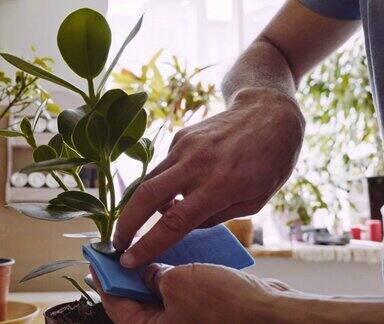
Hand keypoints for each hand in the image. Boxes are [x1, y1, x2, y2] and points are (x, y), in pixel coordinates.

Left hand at [91, 263, 292, 323]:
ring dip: (152, 271)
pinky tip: (173, 252)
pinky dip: (174, 273)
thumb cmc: (222, 302)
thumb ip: (151, 275)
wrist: (270, 311)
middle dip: (128, 274)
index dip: (105, 281)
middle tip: (119, 249)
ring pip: (159, 294)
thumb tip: (141, 269)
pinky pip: (180, 291)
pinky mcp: (202, 311)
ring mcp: (186, 320)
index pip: (117, 307)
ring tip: (144, 246)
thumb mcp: (176, 282)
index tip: (96, 260)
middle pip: (136, 301)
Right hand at [114, 88, 304, 267]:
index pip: (174, 222)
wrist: (269, 113)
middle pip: (145, 197)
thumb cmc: (270, 162)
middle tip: (117, 244)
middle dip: (125, 225)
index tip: (129, 260)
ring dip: (140, 206)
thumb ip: (215, 216)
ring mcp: (184, 147)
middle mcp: (196, 164)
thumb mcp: (254, 201)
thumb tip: (181, 224)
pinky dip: (164, 184)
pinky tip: (182, 185)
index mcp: (220, 186)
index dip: (148, 245)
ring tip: (147, 219)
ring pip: (148, 181)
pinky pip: (163, 168)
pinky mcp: (179, 137)